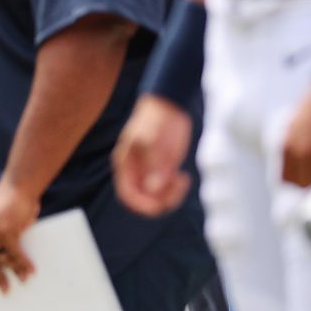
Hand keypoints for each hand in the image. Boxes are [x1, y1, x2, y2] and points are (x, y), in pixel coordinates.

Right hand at [113, 95, 194, 216]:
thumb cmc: (155, 118)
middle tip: (176, 187)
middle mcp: (137, 171)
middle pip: (144, 198)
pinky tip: (184, 177)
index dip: (141, 204)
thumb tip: (153, 187)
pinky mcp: (165, 169)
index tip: (158, 206)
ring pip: (158, 196)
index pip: (127, 194)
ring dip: (171, 195)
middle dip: (160, 199)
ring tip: (181, 180)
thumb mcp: (151, 138)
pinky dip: (177, 189)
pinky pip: (169, 189)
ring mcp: (151, 171)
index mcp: (126, 165)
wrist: (169, 105)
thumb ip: (152, 163)